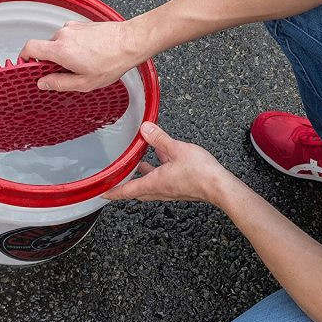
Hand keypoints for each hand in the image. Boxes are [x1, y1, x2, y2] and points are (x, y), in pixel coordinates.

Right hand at [18, 18, 148, 91]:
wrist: (131, 42)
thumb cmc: (112, 61)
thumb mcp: (85, 82)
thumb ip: (60, 83)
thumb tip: (43, 83)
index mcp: (60, 49)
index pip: (28, 48)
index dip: (24, 58)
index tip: (28, 66)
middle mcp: (63, 34)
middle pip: (46, 47)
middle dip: (52, 60)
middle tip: (66, 72)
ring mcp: (73, 27)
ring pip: (60, 42)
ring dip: (66, 53)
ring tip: (84, 63)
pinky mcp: (82, 24)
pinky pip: (71, 36)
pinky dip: (75, 45)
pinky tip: (91, 54)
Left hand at [102, 122, 230, 203]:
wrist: (219, 186)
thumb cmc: (200, 172)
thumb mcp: (177, 149)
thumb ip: (159, 138)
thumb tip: (145, 129)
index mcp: (154, 183)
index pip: (127, 191)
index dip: (113, 191)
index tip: (102, 193)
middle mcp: (161, 190)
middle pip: (138, 191)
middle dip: (127, 185)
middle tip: (118, 179)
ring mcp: (172, 191)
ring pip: (151, 186)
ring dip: (143, 177)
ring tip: (139, 165)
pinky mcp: (182, 188)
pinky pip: (164, 182)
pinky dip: (159, 173)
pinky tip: (164, 161)